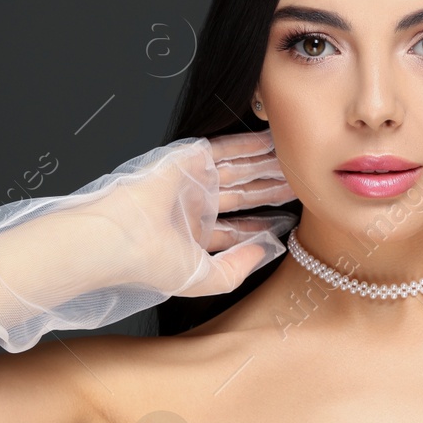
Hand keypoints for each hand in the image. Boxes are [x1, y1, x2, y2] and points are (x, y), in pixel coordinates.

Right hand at [93, 129, 297, 298]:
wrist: (122, 237)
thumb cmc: (154, 263)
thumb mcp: (204, 279)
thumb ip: (236, 269)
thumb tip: (265, 250)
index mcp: (192, 236)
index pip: (236, 229)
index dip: (261, 226)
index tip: (288, 222)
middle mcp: (194, 206)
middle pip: (242, 197)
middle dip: (269, 192)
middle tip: (299, 186)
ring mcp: (192, 181)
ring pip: (238, 171)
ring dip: (264, 167)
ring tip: (293, 163)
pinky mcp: (189, 159)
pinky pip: (225, 148)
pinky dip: (248, 144)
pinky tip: (271, 143)